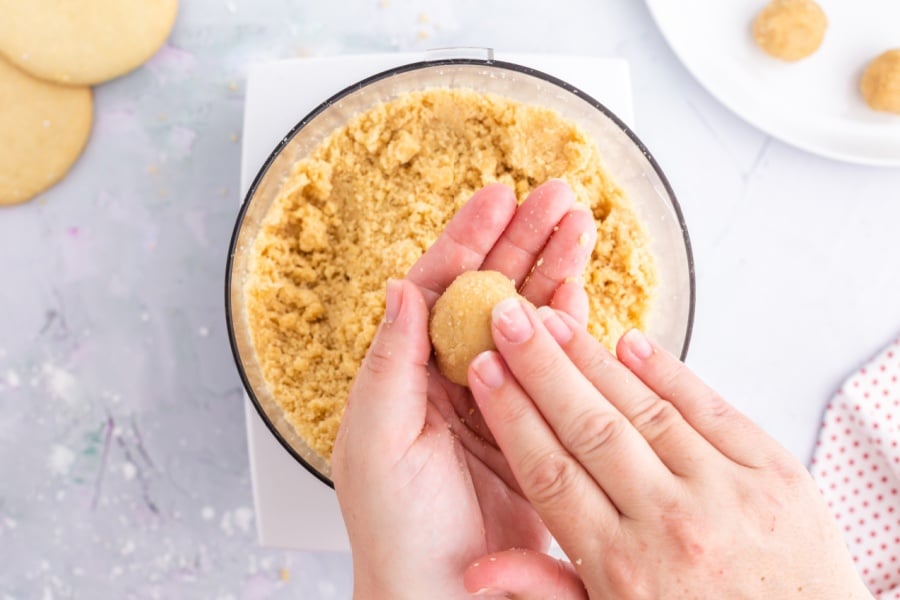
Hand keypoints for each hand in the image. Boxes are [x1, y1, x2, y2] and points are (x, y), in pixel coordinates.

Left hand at [332, 180, 596, 598]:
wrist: (444, 597)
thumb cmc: (396, 531)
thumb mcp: (377, 442)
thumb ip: (390, 364)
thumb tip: (399, 290)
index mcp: (405, 372)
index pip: (437, 287)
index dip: (469, 239)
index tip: (498, 197)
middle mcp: (448, 378)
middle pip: (488, 291)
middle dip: (524, 240)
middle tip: (560, 198)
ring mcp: (493, 398)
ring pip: (525, 319)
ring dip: (553, 272)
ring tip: (583, 229)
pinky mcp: (529, 424)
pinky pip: (552, 363)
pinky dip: (569, 327)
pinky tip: (583, 295)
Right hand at [465, 303, 871, 598]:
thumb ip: (549, 589)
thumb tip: (478, 571)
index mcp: (623, 570)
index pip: (550, 472)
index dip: (511, 414)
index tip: (485, 370)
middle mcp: (673, 524)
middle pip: (589, 427)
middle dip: (541, 366)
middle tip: (509, 318)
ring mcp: (728, 494)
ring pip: (643, 410)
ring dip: (593, 360)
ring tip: (555, 321)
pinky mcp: (776, 475)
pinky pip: (710, 409)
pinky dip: (668, 371)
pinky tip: (631, 343)